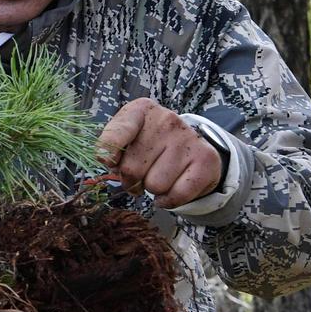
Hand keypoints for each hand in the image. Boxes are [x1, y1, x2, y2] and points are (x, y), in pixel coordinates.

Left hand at [97, 98, 222, 208]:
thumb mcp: (128, 136)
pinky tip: (171, 189)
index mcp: (141, 110)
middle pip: (131, 169)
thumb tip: (105, 159)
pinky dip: (169, 200)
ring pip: (154, 185)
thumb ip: (112, 146)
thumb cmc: (150, 143)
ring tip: (159, 175)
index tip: (107, 161)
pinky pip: (176, 195)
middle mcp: (166, 120)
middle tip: (139, 175)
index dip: (107, 152)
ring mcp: (188, 139)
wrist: (191, 147)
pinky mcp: (205, 159)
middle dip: (131, 180)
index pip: (116, 134)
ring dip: (152, 189)